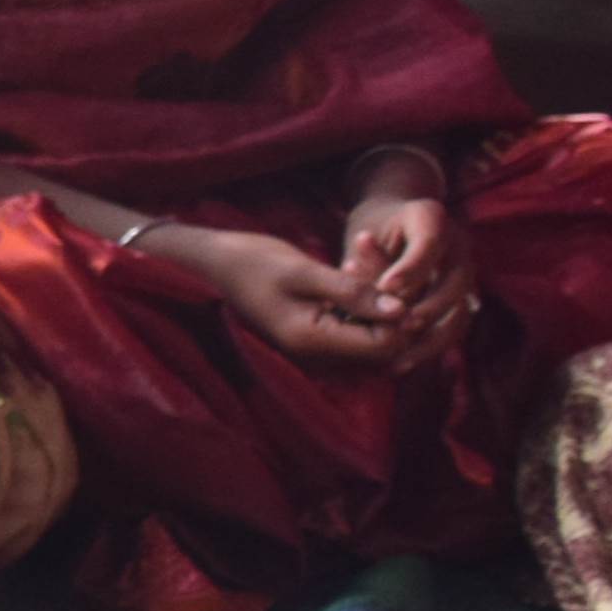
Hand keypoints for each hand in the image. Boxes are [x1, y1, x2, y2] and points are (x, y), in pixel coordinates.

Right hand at [141, 224, 416, 371]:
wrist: (210, 264)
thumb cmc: (250, 262)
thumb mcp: (303, 271)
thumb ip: (352, 292)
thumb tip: (401, 310)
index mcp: (313, 341)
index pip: (382, 345)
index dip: (400, 316)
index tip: (397, 276)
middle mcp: (317, 355)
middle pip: (380, 344)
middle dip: (390, 305)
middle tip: (376, 259)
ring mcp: (315, 348)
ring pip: (369, 333)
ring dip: (376, 299)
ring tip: (361, 255)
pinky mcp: (314, 335)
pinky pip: (353, 325)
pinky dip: (360, 300)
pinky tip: (351, 266)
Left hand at [333, 191, 476, 369]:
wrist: (391, 228)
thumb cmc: (368, 233)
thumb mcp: (361, 239)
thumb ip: (365, 264)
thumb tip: (361, 298)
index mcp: (431, 216)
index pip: (429, 243)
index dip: (410, 268)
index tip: (386, 288)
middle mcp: (457, 243)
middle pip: (457, 280)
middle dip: (429, 307)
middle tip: (400, 327)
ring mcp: (465, 271)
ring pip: (461, 309)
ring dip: (432, 337)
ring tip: (399, 358)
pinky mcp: (462, 297)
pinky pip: (454, 326)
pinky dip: (431, 346)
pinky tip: (401, 364)